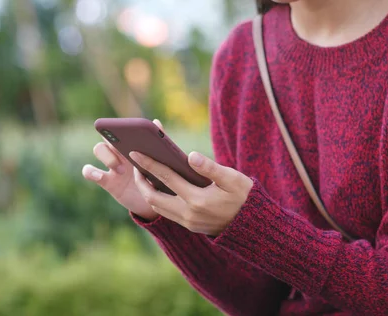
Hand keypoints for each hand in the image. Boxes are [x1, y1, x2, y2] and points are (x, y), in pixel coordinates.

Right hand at [81, 120, 164, 220]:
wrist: (157, 201)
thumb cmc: (160, 177)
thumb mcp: (162, 161)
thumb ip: (159, 142)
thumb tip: (156, 122)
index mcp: (134, 144)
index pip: (121, 128)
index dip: (118, 126)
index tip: (125, 133)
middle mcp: (121, 151)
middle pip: (108, 135)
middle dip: (113, 140)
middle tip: (128, 153)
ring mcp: (112, 166)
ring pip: (98, 149)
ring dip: (107, 156)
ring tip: (121, 170)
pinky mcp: (107, 181)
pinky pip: (89, 172)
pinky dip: (90, 171)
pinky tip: (99, 176)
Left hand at [129, 151, 253, 235]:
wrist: (252, 224)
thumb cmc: (244, 196)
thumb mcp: (232, 179)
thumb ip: (210, 167)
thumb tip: (190, 156)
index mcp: (198, 199)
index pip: (166, 177)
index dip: (149, 164)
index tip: (135, 152)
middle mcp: (189, 213)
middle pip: (153, 197)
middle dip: (141, 180)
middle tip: (136, 165)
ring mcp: (188, 222)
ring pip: (157, 207)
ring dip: (147, 191)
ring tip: (144, 175)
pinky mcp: (189, 225)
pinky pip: (166, 212)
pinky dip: (158, 199)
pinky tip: (159, 187)